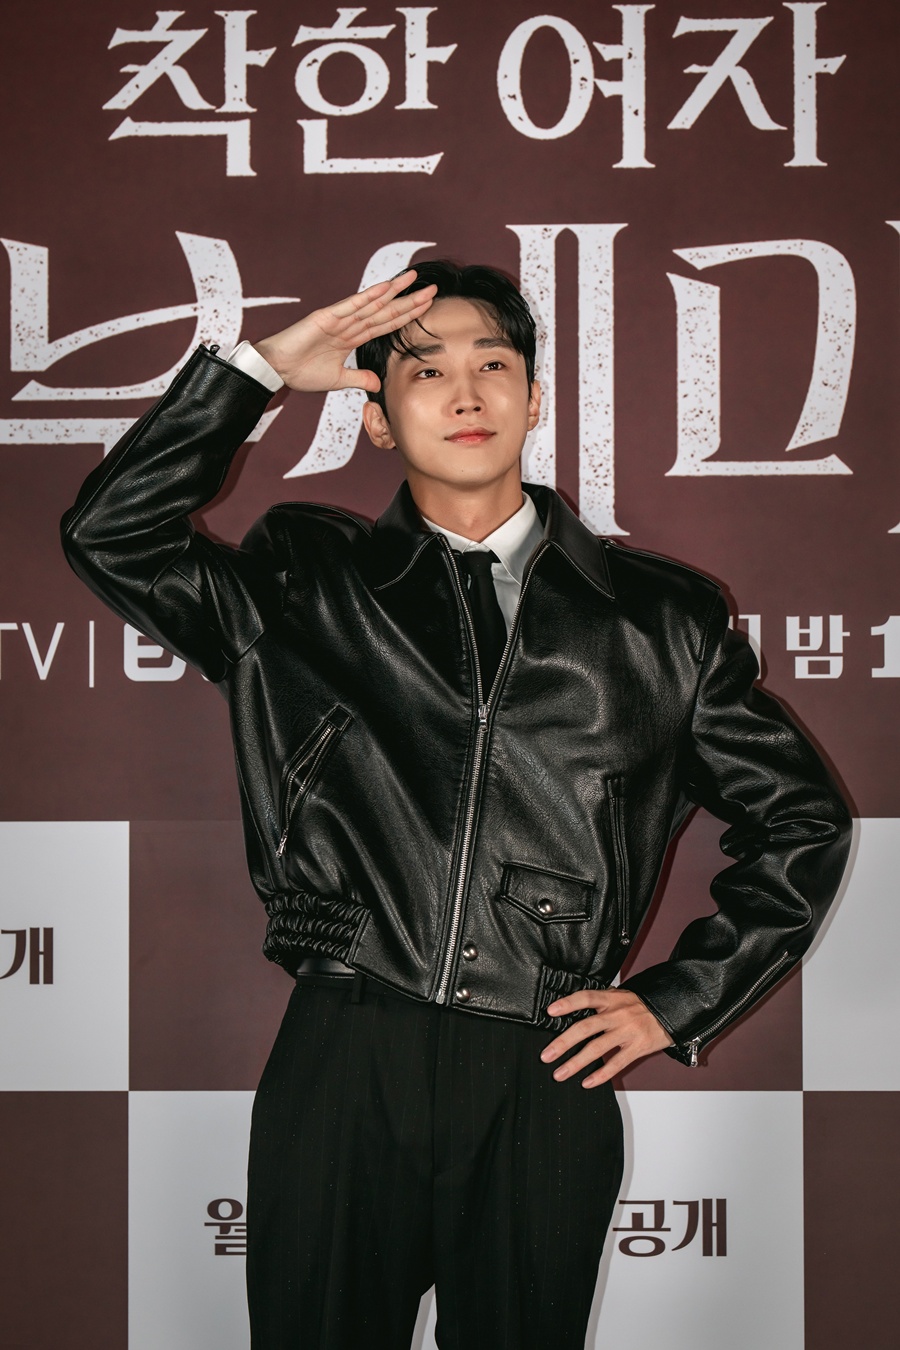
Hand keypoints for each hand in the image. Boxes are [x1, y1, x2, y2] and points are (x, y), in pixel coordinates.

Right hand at [253, 268, 436, 394]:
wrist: (277, 370)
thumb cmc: (301, 372)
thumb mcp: (337, 380)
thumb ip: (358, 378)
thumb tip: (378, 384)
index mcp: (352, 337)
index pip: (386, 324)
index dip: (407, 316)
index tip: (427, 307)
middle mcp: (349, 324)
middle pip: (385, 311)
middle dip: (409, 301)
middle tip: (432, 290)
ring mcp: (339, 318)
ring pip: (372, 304)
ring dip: (394, 292)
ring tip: (414, 279)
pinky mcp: (326, 317)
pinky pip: (351, 305)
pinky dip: (368, 297)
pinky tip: (385, 288)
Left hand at [539, 988, 673, 1087]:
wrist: (671, 1012)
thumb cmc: (641, 1006)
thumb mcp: (620, 996)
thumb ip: (600, 1001)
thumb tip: (574, 1006)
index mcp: (611, 999)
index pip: (585, 998)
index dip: (568, 1003)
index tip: (550, 1011)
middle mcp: (617, 1015)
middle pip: (586, 1028)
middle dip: (563, 1043)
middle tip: (546, 1055)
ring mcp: (627, 1032)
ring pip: (597, 1048)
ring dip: (576, 1063)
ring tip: (560, 1073)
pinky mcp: (637, 1048)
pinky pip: (616, 1064)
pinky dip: (600, 1075)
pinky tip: (586, 1082)